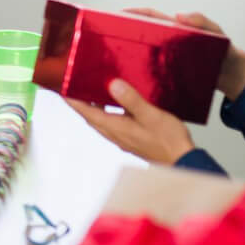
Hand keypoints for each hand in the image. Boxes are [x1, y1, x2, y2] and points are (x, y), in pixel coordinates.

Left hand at [66, 79, 194, 164]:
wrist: (182, 160)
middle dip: (80, 102)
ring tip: (92, 91)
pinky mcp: (132, 138)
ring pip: (102, 120)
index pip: (87, 112)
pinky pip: (113, 123)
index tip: (61, 89)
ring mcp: (123, 138)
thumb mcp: (150, 115)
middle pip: (91, 117)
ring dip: (94, 107)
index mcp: (116, 128)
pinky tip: (118, 104)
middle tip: (74, 87)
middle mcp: (115, 134)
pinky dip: (109, 112)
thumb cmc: (168, 141)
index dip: (73, 101)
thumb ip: (131, 100)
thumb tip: (112, 84)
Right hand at [124, 7, 244, 99]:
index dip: (131, 14)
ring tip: (112, 63)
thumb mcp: (216, 33)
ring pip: (141, 55)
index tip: (114, 15)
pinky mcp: (168, 75)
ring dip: (127, 57)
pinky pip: (149, 73)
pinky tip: (130, 83)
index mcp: (173, 29)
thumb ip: (202, 21)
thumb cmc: (225, 51)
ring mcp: (165, 59)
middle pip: (139, 35)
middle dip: (122, 35)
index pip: (148, 17)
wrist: (232, 75)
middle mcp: (165, 43)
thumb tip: (178, 15)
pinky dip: (139, 75)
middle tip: (106, 39)